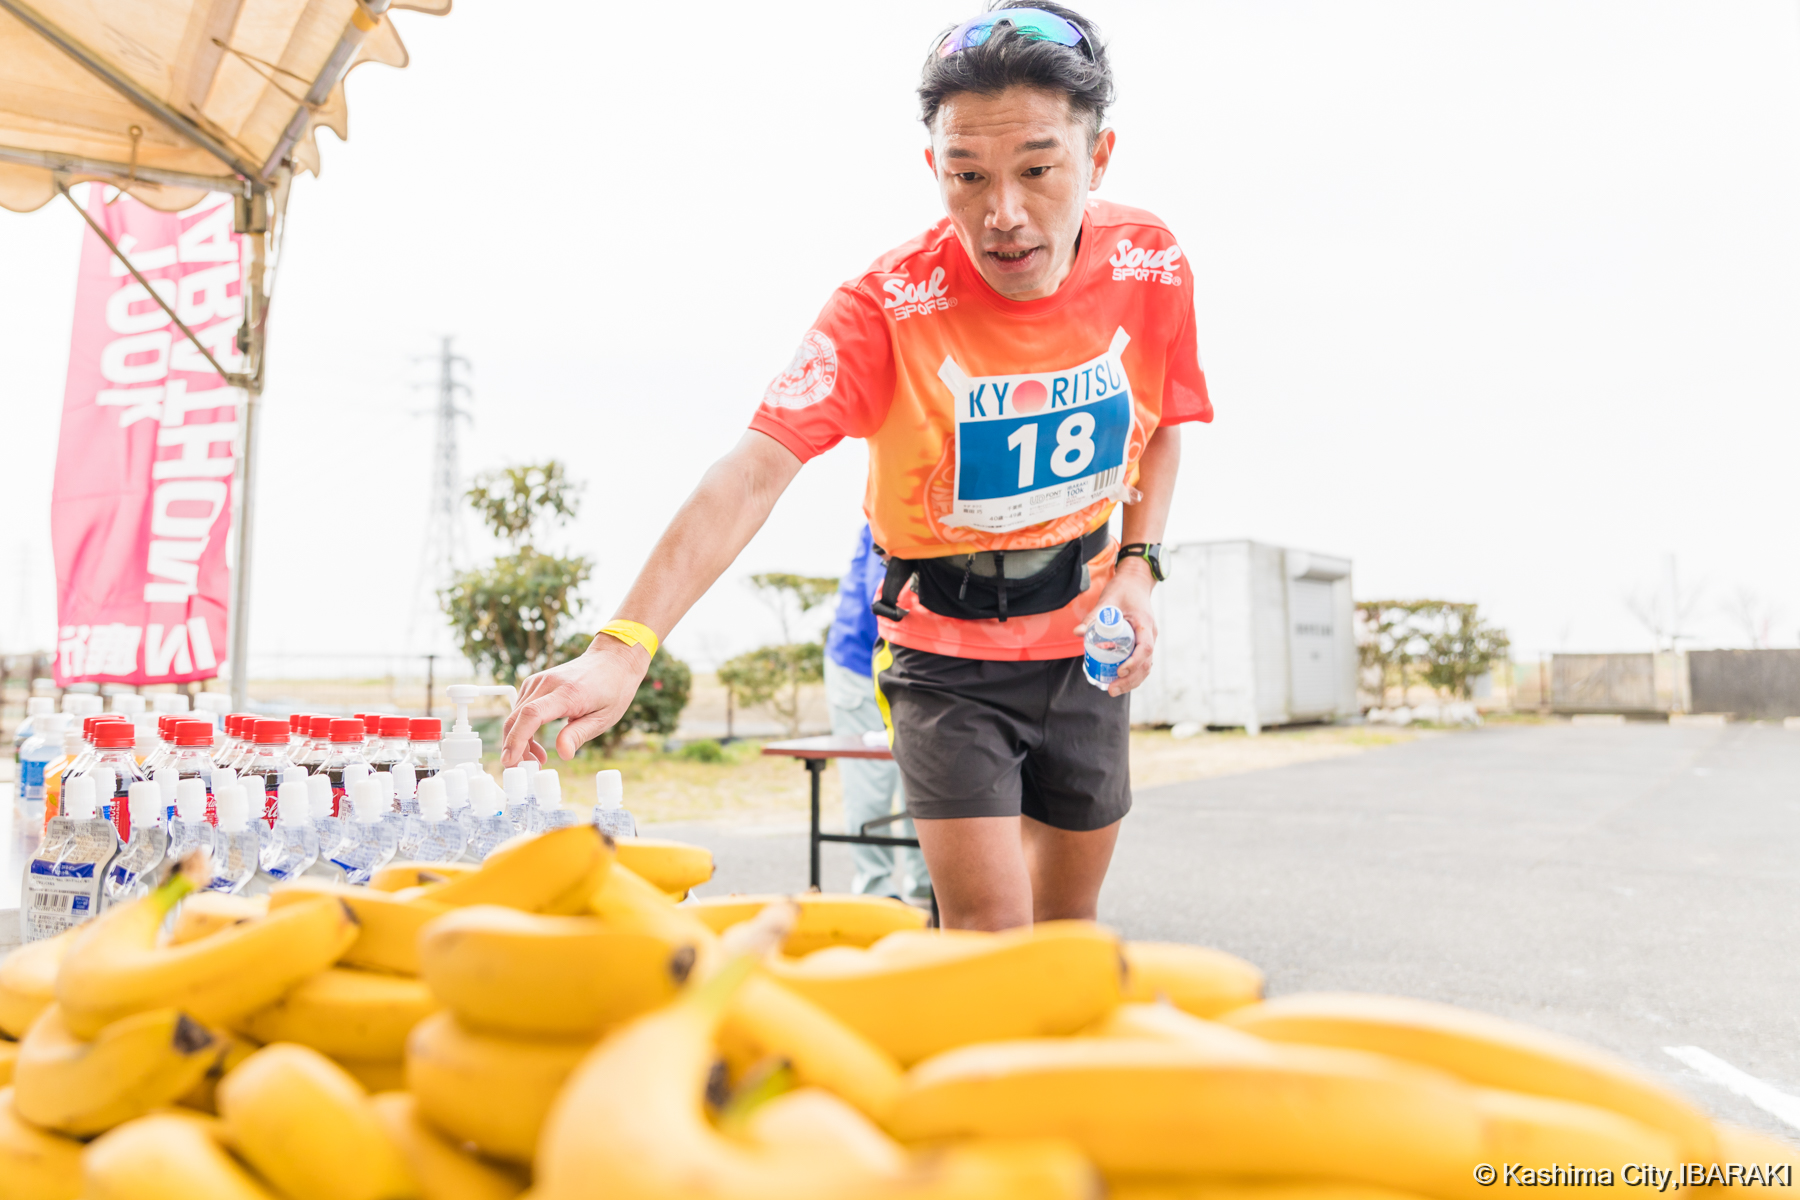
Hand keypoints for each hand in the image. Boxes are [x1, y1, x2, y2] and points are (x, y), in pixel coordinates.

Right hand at [500, 635, 650, 765]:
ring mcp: (538, 681)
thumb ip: (578, 735)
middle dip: (513, 748)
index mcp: (567, 693)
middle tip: (525, 769)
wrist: (612, 661)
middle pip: (516, 718)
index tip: (511, 760)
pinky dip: (522, 729)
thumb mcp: (603, 719)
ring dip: (519, 741)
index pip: (532, 715)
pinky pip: (520, 709)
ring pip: (515, 716)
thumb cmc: (612, 689)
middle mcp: (548, 683)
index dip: (517, 740)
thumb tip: (563, 754)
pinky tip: (536, 743)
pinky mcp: (535, 683)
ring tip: (538, 758)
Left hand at [1073, 557, 1157, 696]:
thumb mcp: (1106, 600)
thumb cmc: (1122, 590)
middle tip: (1112, 689)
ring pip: (1146, 666)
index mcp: (1144, 623)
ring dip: (1132, 681)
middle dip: (1130, 679)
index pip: (1145, 648)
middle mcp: (1150, 634)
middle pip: (1146, 663)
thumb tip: (1077, 633)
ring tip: (1113, 690)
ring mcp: (1148, 639)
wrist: (1135, 582)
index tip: (1120, 671)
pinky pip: (1141, 662)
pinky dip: (1132, 674)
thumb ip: (1093, 617)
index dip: (1134, 662)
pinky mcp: (1142, 642)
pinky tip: (1118, 681)